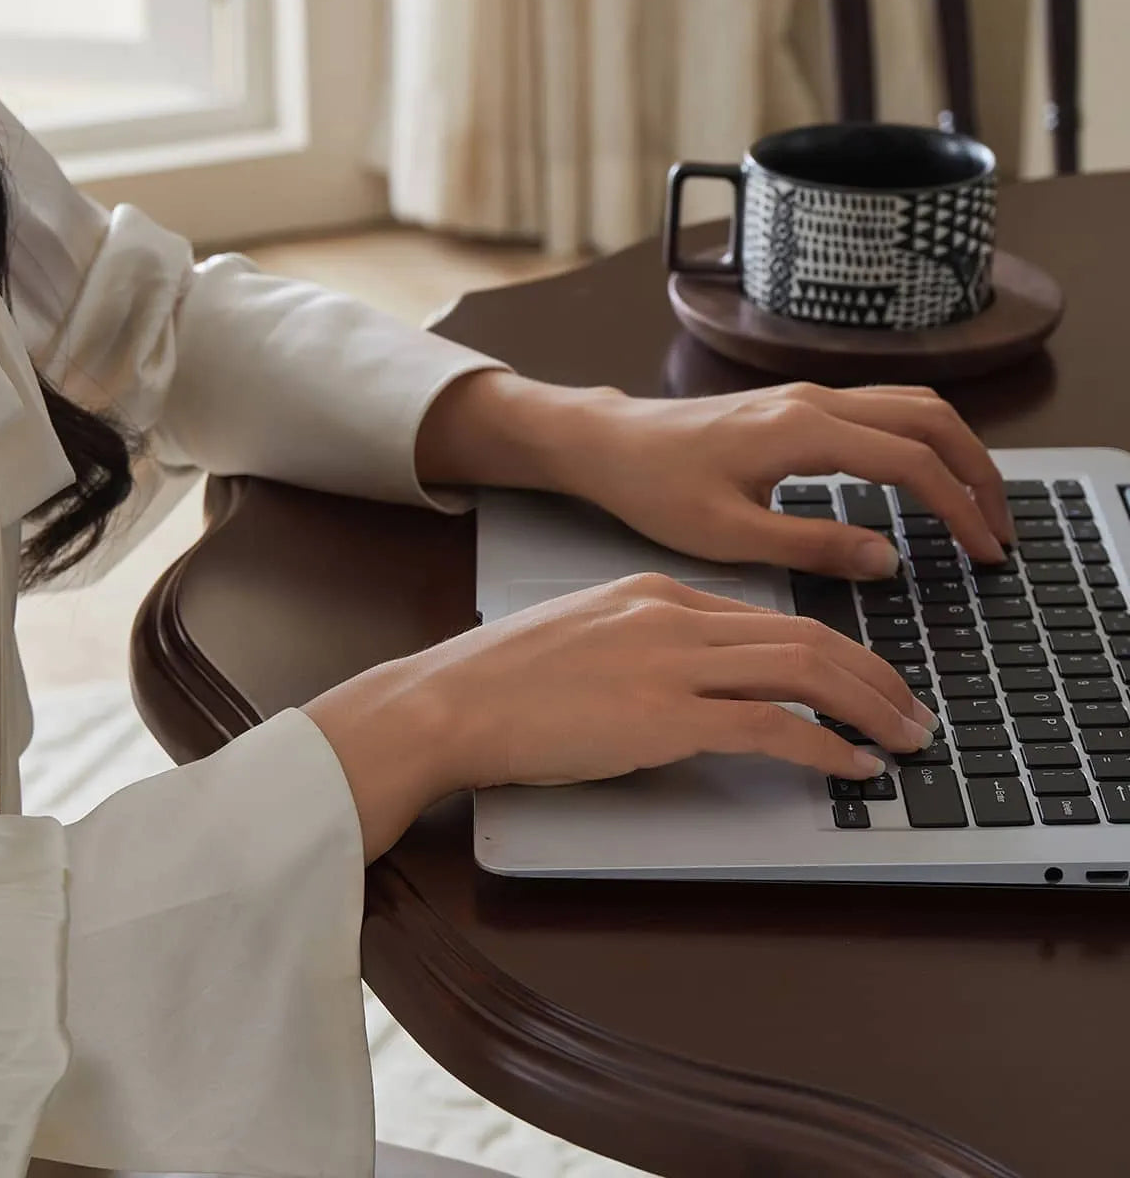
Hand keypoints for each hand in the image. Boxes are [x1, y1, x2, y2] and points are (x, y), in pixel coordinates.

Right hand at [304, 574, 937, 860]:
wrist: (448, 700)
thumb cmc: (501, 679)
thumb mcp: (582, 637)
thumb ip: (643, 645)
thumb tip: (693, 680)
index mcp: (653, 592)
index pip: (765, 617)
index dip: (830, 650)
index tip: (861, 679)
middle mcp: (672, 616)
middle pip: (804, 636)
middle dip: (873, 674)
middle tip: (913, 709)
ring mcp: (669, 663)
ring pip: (802, 670)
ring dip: (868, 706)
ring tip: (905, 739)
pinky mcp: (662, 717)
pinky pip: (769, 727)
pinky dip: (824, 747)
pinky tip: (852, 767)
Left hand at [416, 372, 1013, 580]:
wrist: (608, 445)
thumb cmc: (653, 488)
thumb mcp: (727, 533)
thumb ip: (811, 545)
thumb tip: (886, 557)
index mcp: (802, 432)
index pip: (911, 461)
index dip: (959, 507)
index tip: (984, 553)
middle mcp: (813, 402)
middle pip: (930, 417)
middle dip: (978, 470)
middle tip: (998, 530)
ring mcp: (805, 397)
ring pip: (910, 404)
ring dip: (954, 448)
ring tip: (975, 504)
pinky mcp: (794, 406)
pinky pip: (881, 408)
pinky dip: (919, 438)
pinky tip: (920, 478)